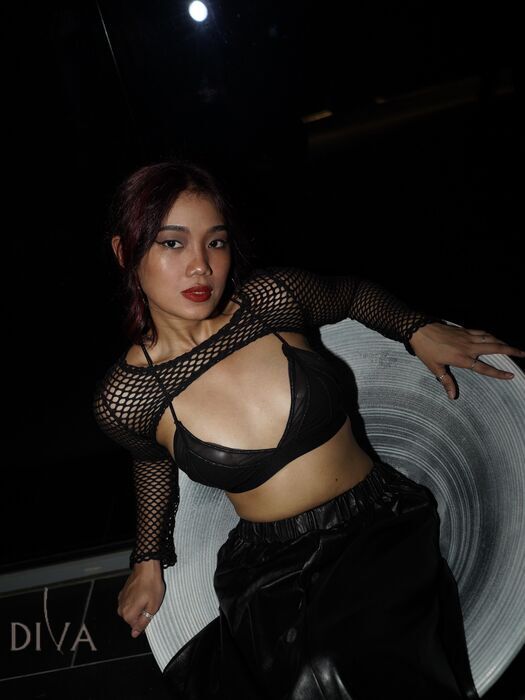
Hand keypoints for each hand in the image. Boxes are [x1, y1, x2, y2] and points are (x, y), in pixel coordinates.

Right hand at [117, 561, 165, 637]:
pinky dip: (136, 599)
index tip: (151, 610)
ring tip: (147, 595)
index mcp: (128, 614)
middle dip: (142, 612)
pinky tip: (143, 592)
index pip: (137, 627)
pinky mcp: (122, 593)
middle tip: (150, 601)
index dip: (146, 619)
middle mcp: (121, 609)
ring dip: (139, 606)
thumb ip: (143, 622)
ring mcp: (121, 600)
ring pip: (131, 610)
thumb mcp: (153, 607)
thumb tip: (135, 634)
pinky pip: (129, 602)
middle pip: (133, 619)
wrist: (146, 568)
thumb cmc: (151, 585)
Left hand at [408, 322, 524, 399]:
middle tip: (523, 353)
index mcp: (462, 358)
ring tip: (513, 347)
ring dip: (503, 342)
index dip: (498, 373)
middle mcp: (468, 347)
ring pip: (490, 338)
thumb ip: (446, 381)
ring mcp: (467, 337)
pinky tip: (495, 337)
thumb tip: (453, 396)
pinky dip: (491, 335)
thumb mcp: (434, 368)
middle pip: (495, 348)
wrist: (419, 330)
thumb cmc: (426, 350)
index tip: (510, 375)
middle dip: (511, 351)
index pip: (484, 368)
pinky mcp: (464, 330)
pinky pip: (482, 332)